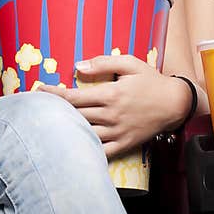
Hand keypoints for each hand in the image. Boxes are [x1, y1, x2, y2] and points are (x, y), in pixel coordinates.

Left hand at [36, 54, 188, 157]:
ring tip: (50, 126)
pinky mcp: (124, 143)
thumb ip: (103, 62)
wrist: (175, 103)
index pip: (74, 97)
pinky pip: (101, 151)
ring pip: (85, 134)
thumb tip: (78, 65)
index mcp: (111, 94)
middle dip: (54, 112)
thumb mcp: (130, 63)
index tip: (39, 92)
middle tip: (37, 109)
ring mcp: (118, 131)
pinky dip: (86, 149)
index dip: (53, 95)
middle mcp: (111, 115)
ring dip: (66, 130)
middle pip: (75, 116)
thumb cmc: (151, 80)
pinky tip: (72, 146)